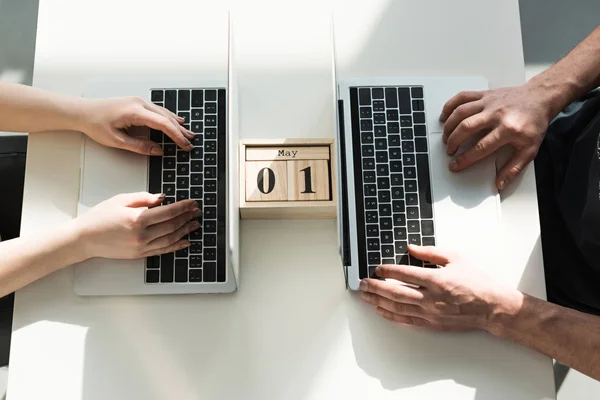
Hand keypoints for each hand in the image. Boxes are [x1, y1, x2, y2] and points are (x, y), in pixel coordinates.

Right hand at [74, 192, 200, 259]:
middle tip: (197, 211)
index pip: (167, 212)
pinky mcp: (140, 254)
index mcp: (136, 219)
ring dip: (185, 231)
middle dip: (186, 217)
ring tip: (195, 224)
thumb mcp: (120, 200)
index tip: (192, 202)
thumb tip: (163, 198)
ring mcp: (141, 247)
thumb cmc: (99, 217)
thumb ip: (144, 198)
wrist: (84, 239)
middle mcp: (141, 235)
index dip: (182, 207)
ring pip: (170, 239)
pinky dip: (176, 246)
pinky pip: (162, 250)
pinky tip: (186, 241)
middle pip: (171, 226)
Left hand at [79, 96, 194, 155]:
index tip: (185, 146)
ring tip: (189, 133)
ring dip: (177, 124)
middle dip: (180, 131)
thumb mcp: (116, 140)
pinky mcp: (137, 103)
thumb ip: (139, 146)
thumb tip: (158, 150)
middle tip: (191, 142)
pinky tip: (177, 121)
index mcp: (135, 112)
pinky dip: (169, 118)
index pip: (163, 124)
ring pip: (164, 113)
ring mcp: (139, 101)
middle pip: (167, 118)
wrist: (82, 111)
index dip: (176, 136)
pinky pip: (158, 110)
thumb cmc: (95, 124)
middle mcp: (139, 103)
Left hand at [359, 245, 518, 331]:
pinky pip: (405, 320)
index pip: (404, 274)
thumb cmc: (476, 282)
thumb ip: (430, 252)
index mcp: (437, 279)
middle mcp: (431, 298)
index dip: (387, 271)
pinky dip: (390, 315)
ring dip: (378, 301)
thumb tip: (411, 247)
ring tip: (365, 295)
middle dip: (375, 287)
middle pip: (395, 292)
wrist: (492, 307)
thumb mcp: (456, 258)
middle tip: (362, 283)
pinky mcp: (431, 323)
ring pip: (397, 307)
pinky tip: (380, 310)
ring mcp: (430, 313)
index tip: (377, 268)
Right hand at [439, 82, 551, 189]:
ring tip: (446, 137)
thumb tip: (500, 183)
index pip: (481, 147)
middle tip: (450, 151)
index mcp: (508, 129)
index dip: (465, 159)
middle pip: (466, 128)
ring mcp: (489, 102)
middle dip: (453, 142)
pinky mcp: (484, 94)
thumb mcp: (530, 149)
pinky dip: (450, 106)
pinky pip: (462, 97)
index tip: (455, 165)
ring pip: (461, 112)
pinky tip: (445, 117)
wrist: (540, 98)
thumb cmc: (534, 123)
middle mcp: (496, 114)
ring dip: (449, 126)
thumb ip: (514, 168)